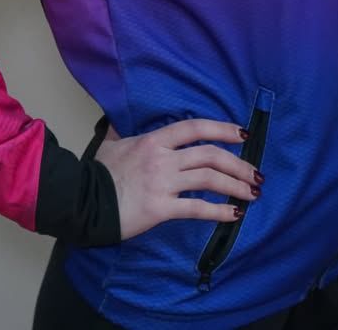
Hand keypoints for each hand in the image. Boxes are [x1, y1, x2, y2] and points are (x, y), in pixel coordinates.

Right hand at [93, 118, 262, 240]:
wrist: (82, 201)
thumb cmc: (96, 173)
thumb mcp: (111, 145)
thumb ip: (122, 133)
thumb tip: (119, 124)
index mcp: (154, 140)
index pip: (195, 128)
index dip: (222, 129)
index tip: (242, 134)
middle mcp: (163, 158)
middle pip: (210, 154)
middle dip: (238, 163)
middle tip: (255, 172)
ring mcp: (163, 182)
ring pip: (209, 179)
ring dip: (236, 185)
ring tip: (252, 192)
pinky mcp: (161, 208)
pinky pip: (197, 208)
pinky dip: (219, 211)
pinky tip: (234, 214)